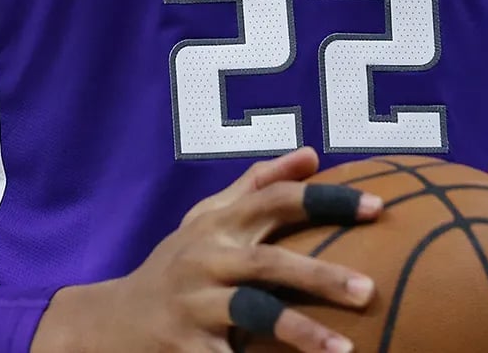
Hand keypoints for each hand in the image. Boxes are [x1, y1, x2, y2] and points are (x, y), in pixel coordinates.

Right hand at [32, 147, 380, 352]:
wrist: (108, 323)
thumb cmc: (176, 267)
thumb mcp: (208, 221)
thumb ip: (256, 186)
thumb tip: (311, 154)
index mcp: (219, 224)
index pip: (277, 200)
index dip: (328, 199)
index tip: (379, 208)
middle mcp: (206, 259)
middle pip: (270, 262)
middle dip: (321, 276)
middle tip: (370, 291)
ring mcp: (193, 304)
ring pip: (252, 314)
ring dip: (299, 332)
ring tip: (344, 352)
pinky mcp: (184, 346)